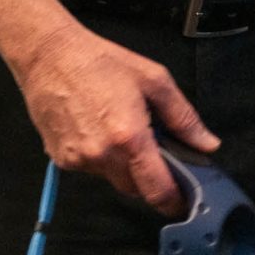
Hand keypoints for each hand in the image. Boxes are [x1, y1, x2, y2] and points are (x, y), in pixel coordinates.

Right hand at [0, 0, 216, 215]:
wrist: (46, 54)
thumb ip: (183, 117)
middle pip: (136, 190)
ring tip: (115, 130)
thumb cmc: (99, 61)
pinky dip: (97, 158)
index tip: (183, 199)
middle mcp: (102, 155)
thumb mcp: (153, 79)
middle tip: (148, 149)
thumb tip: (207, 144)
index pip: (158, 191)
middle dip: (147, 177)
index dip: (175, 200)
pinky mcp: (60, 158)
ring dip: (121, 166)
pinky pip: (89, 169)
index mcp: (130, 138)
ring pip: (111, 179)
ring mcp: (78, 159)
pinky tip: (92, 128)